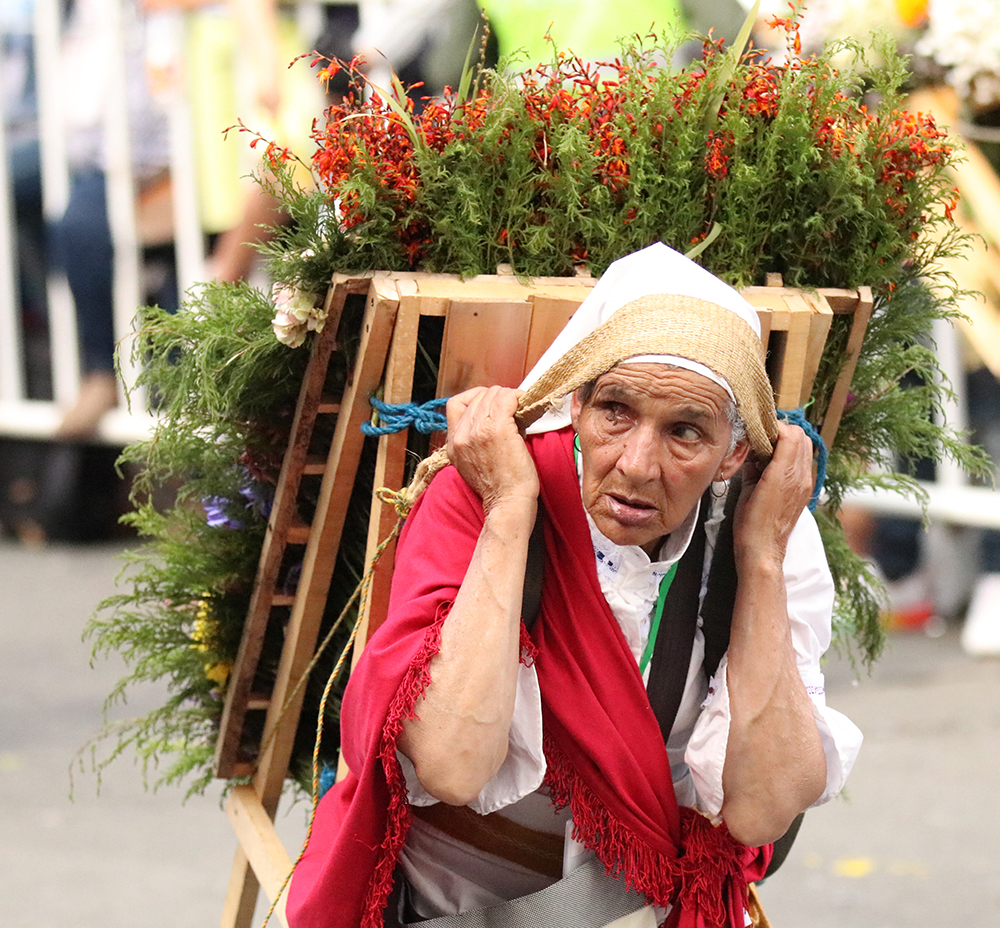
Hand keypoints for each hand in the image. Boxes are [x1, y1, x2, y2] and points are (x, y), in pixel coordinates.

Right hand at [446, 387, 538, 513]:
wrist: (508, 503)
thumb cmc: (500, 488)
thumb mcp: (473, 463)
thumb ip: (474, 441)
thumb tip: (495, 417)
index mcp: (453, 445)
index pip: (455, 404)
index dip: (475, 399)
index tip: (491, 405)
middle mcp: (461, 436)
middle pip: (477, 396)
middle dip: (496, 398)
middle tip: (512, 408)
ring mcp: (477, 431)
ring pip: (492, 394)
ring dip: (508, 397)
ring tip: (519, 409)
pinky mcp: (497, 429)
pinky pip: (506, 399)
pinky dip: (517, 398)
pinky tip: (524, 407)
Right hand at [733, 422, 813, 563]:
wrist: (764, 549)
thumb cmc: (749, 522)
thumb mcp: (746, 489)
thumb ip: (753, 465)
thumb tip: (754, 449)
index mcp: (784, 473)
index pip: (790, 433)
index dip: (774, 427)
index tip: (758, 430)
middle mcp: (801, 476)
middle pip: (802, 436)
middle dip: (783, 431)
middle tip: (763, 437)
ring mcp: (806, 483)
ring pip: (806, 448)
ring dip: (789, 442)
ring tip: (768, 450)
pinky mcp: (805, 491)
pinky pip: (804, 463)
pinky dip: (792, 456)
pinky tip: (774, 465)